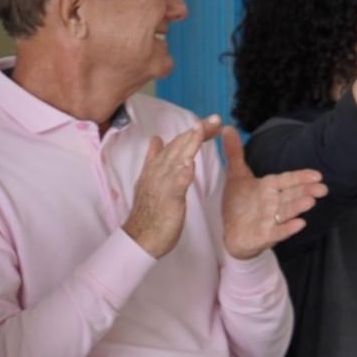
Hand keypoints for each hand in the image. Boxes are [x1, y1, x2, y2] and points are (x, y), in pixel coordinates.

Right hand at [124, 117, 221, 258]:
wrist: (141, 237)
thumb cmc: (150, 209)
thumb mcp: (152, 180)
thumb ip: (155, 159)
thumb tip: (156, 139)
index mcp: (158, 167)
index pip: (178, 143)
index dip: (195, 132)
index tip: (213, 122)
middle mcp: (158, 171)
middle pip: (180, 146)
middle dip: (198, 131)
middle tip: (216, 119)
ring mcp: (162, 184)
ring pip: (176, 159)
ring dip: (189, 144)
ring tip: (201, 129)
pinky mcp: (167, 200)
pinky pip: (175, 185)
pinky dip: (181, 174)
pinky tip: (190, 164)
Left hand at [219, 127, 324, 259]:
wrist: (232, 233)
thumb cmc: (239, 204)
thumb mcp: (235, 176)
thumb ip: (234, 153)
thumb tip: (227, 127)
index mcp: (269, 188)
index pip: (287, 180)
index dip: (301, 178)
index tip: (317, 175)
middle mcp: (273, 203)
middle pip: (292, 195)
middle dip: (306, 191)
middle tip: (323, 189)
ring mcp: (271, 220)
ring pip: (287, 212)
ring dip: (298, 207)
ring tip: (311, 202)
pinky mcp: (265, 235)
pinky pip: (278, 231)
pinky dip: (288, 228)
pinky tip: (300, 224)